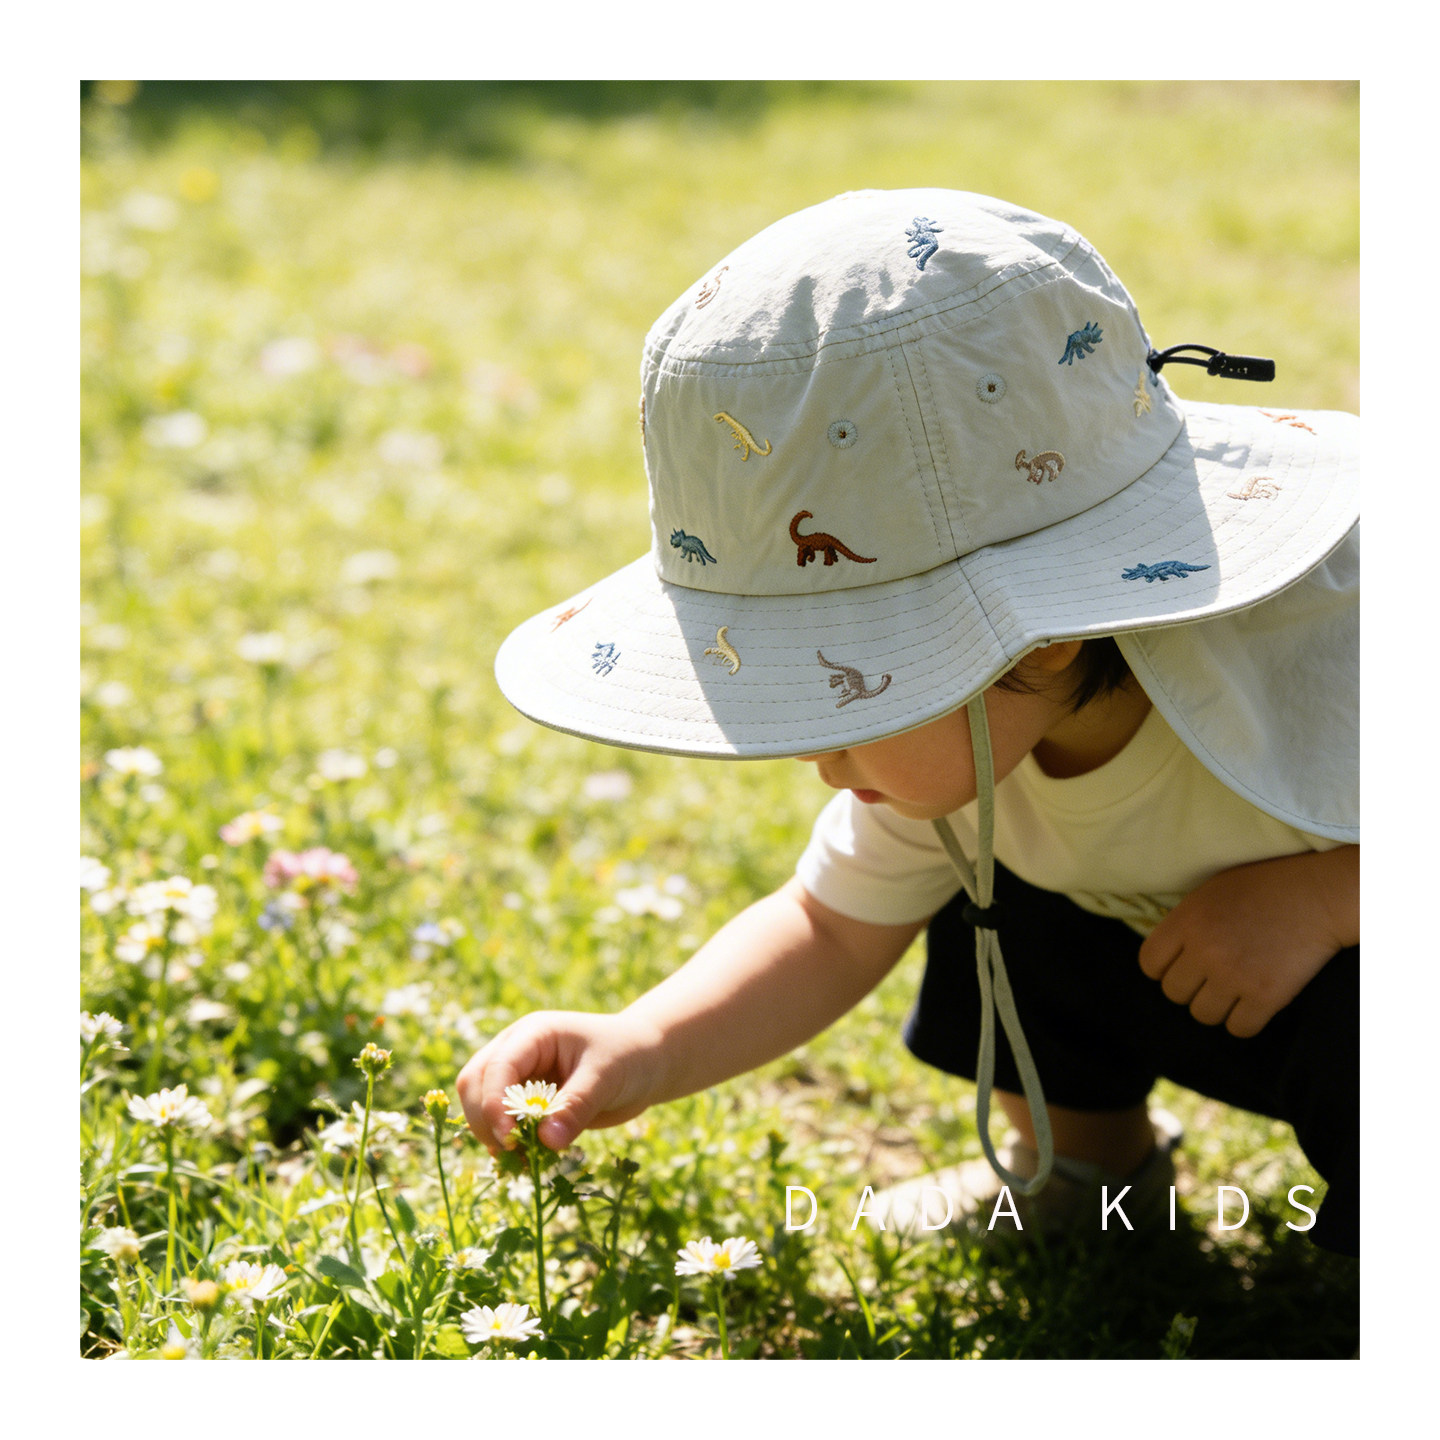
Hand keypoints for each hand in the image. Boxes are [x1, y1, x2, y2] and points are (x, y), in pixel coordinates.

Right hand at [455, 1010, 662, 1153]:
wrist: (644, 1062)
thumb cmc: (627, 1056)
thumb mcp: (606, 1077)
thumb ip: (576, 1106)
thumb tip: (546, 1142)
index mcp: (533, 1034)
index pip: (498, 1066)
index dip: (495, 1103)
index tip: (510, 1139)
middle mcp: (516, 1051)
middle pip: (474, 1082)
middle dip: (485, 1119)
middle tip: (512, 1151)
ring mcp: (517, 1076)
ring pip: (479, 1104)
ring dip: (491, 1134)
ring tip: (521, 1160)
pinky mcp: (524, 1101)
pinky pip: (499, 1123)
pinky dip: (506, 1143)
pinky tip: (526, 1161)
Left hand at [1138, 847, 1357, 1038]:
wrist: (1319, 895)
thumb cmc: (1265, 887)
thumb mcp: (1210, 892)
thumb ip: (1185, 923)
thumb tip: (1168, 955)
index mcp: (1187, 921)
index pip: (1149, 964)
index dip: (1163, 969)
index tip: (1181, 966)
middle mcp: (1205, 951)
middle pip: (1174, 993)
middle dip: (1190, 987)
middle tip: (1211, 977)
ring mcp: (1235, 976)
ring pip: (1203, 1015)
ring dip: (1216, 1006)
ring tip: (1233, 990)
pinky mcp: (1266, 995)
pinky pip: (1238, 1028)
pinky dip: (1244, 1020)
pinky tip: (1253, 1003)